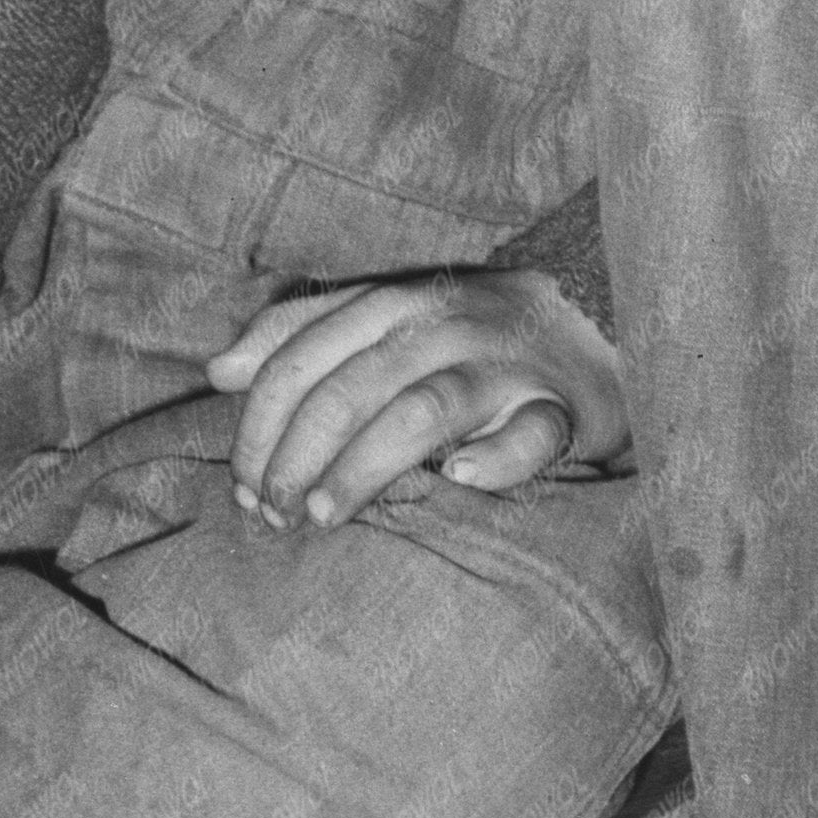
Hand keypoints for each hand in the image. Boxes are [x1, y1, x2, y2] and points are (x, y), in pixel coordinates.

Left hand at [208, 267, 628, 528]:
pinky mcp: (559, 408)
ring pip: (422, 409)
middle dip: (296, 455)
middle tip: (273, 515)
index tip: (242, 485)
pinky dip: (495, 456)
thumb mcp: (388, 315)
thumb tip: (220, 372)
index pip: (307, 352)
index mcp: (401, 302)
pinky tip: (460, 475)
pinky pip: (531, 433)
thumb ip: (306, 333)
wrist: (598, 321)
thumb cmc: (469, 333)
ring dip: (361, 466)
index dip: (261, 422)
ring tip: (320, 515)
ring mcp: (504, 366)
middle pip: (352, 384)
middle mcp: (448, 325)